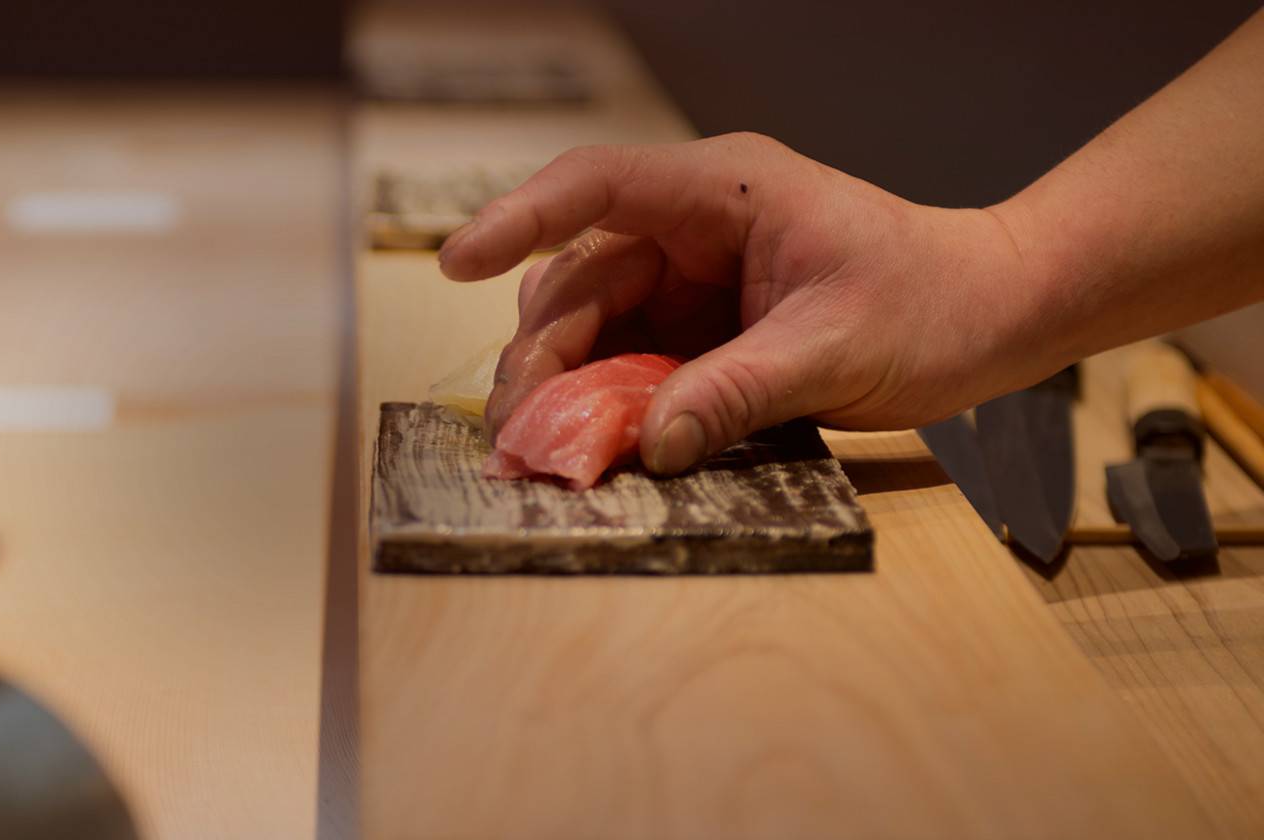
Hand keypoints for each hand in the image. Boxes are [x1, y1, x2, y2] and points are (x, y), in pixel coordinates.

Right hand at [438, 134, 1069, 473]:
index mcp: (722, 193)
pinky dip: (605, 403)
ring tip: (545, 448)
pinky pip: (628, 361)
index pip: (597, 185)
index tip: (454, 261)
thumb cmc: (935, 302)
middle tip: (519, 430)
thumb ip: (738, 391)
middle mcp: (692, 226)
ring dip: (564, 384)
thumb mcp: (835, 349)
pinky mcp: (700, 327)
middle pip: (578, 276)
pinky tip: (592, 446)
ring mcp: (692, 278)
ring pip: (592, 324)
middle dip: (540, 353)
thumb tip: (650, 443)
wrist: (995, 315)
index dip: (516, 217)